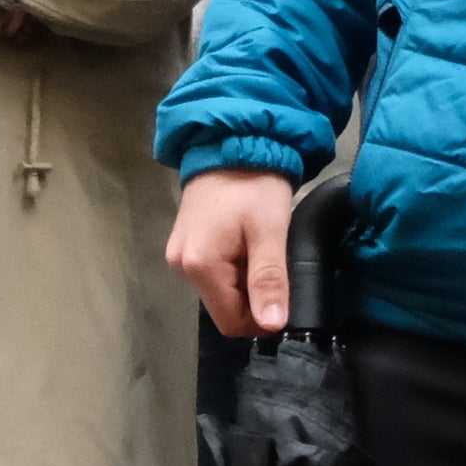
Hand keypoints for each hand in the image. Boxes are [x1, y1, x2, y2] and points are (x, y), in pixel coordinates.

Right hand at [166, 170, 300, 337]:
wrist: (232, 140)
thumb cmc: (253, 183)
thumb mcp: (270, 230)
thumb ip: (269, 279)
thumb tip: (273, 325)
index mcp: (199, 266)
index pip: (230, 321)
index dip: (261, 319)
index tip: (285, 298)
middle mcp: (182, 265)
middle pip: (224, 306)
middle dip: (254, 296)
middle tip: (277, 265)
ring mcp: (180, 253)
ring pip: (220, 289)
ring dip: (245, 279)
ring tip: (263, 248)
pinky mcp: (186, 242)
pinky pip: (214, 271)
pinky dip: (235, 266)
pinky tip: (248, 242)